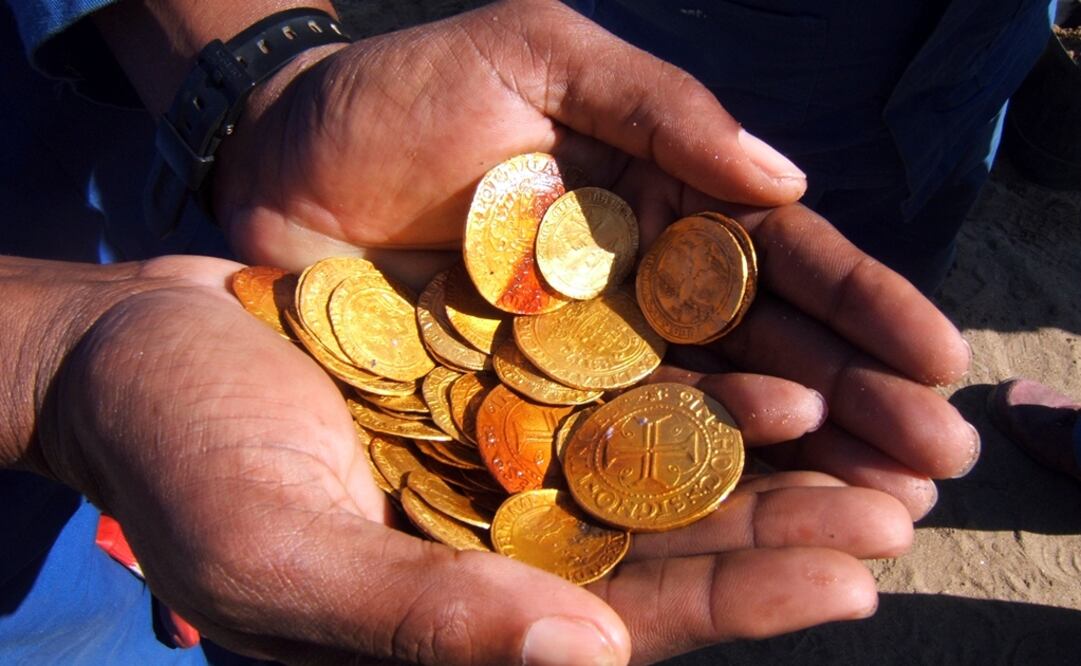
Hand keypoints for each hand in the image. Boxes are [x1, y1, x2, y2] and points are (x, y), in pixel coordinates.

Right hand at [23, 255, 908, 664]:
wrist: (132, 345)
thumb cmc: (182, 458)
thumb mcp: (277, 557)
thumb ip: (420, 623)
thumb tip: (583, 659)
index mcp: (456, 617)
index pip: (623, 626)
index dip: (738, 606)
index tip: (851, 574)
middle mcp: (494, 549)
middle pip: (664, 549)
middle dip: (782, 531)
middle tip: (899, 499)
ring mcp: (495, 462)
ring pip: (651, 465)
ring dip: (758, 451)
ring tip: (866, 430)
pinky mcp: (488, 386)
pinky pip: (602, 384)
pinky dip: (678, 373)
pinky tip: (757, 351)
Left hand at [206, 0, 973, 518]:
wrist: (283, 157)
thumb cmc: (404, 95)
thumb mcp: (537, 55)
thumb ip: (659, 109)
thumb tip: (786, 181)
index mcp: (656, 210)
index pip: (776, 263)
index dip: (860, 306)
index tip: (937, 356)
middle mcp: (634, 299)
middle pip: (762, 357)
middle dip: (855, 407)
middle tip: (938, 462)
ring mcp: (580, 367)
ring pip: (702, 423)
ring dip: (793, 469)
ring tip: (882, 511)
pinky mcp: (515, 419)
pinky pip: (605, 461)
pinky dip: (678, 495)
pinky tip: (751, 531)